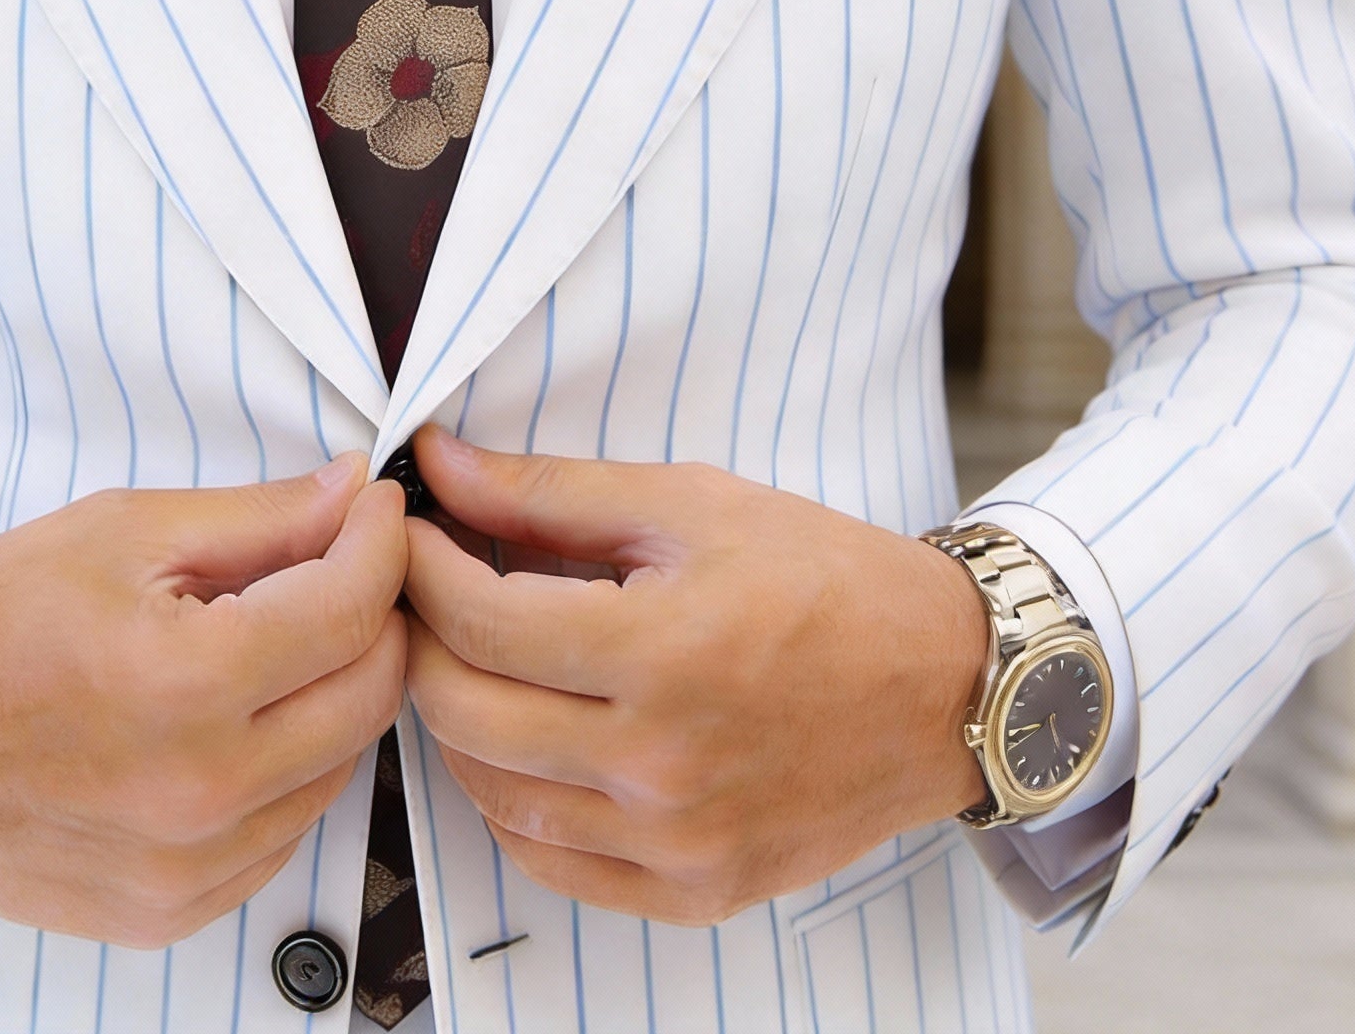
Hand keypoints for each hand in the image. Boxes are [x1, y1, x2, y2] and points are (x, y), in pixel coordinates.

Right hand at [0, 456, 407, 946]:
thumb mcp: (122, 531)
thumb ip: (258, 519)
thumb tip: (354, 495)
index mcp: (184, 686)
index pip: (351, 609)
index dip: (380, 541)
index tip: (375, 508)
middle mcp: (199, 794)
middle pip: (370, 694)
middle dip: (375, 613)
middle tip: (342, 563)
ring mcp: (189, 871)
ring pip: (341, 766)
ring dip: (334, 691)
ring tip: (273, 637)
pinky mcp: (173, 913)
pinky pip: (286, 831)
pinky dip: (288, 765)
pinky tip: (235, 715)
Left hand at [401, 429, 988, 924]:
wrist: (945, 684)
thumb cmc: (824, 578)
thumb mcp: (689, 503)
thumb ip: (549, 491)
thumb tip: (440, 464)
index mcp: (662, 652)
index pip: (478, 621)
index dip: (420, 567)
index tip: (408, 531)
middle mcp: (662, 763)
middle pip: (465, 712)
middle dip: (421, 639)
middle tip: (424, 591)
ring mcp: (678, 840)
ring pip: (494, 795)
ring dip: (458, 721)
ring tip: (471, 658)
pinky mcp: (696, 889)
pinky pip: (554, 864)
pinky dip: (513, 803)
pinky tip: (522, 742)